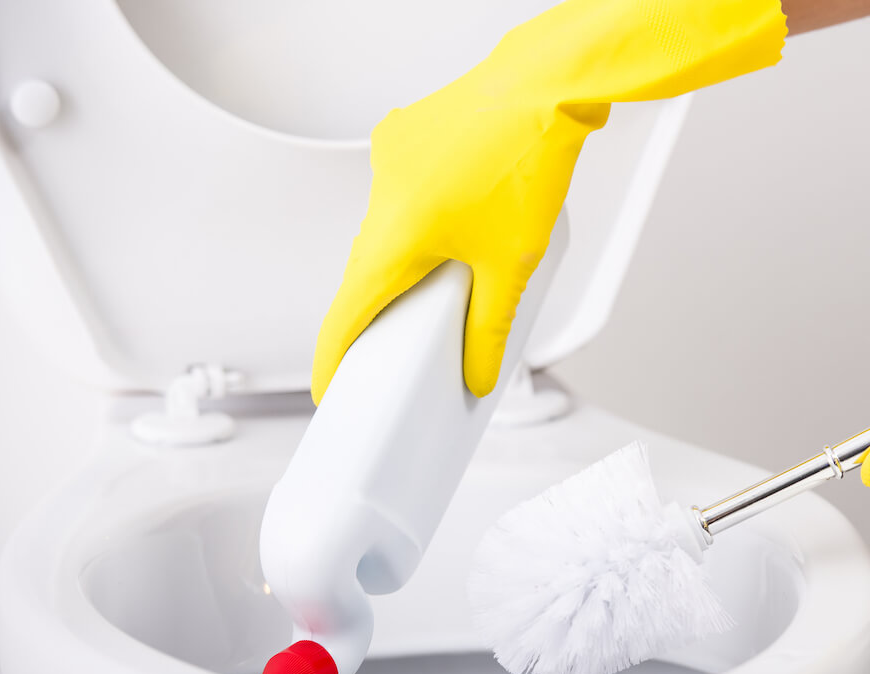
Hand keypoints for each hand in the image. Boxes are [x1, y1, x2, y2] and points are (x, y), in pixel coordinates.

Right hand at [310, 0, 787, 402]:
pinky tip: (460, 212)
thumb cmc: (526, 160)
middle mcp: (381, 198)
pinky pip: (400, 191)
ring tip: (456, 261)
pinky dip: (420, 214)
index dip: (333, 358)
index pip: (348, 314)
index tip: (327, 387)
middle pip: (367, 273)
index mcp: (396, 236)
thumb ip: (490, 329)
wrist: (542, 89)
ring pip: (385, 230)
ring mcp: (389, 163)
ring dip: (408, 257)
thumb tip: (479, 372)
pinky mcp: (404, 140)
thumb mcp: (513, 265)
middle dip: (385, 308)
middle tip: (407, 337)